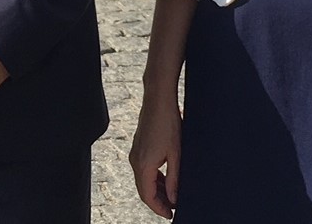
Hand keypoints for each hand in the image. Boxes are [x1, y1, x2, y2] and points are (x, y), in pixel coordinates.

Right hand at [128, 91, 183, 218]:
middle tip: (172, 209)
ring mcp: (135, 154)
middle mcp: (135, 161)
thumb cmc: (169, 123)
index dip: (159, 208)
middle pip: (144, 190)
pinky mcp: (138, 148)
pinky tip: (165, 179)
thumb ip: (174, 178)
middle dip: (158, 202)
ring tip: (172, 196)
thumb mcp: (176, 154)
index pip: (148, 196)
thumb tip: (174, 198)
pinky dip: (153, 179)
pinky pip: (144, 170)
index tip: (170, 215)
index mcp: (143, 165)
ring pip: (144, 180)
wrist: (158, 99)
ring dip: (156, 190)